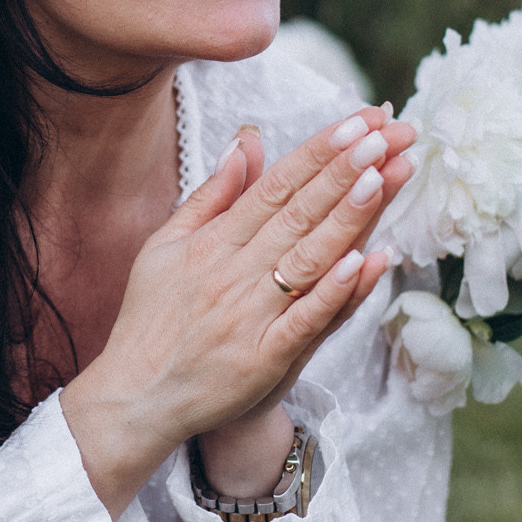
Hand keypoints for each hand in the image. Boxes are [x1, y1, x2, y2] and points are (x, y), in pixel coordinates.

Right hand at [60, 106, 417, 514]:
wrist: (135, 398)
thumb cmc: (152, 318)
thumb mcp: (166, 246)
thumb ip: (210, 196)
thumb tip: (244, 143)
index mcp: (211, 242)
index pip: (274, 186)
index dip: (317, 152)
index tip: (355, 122)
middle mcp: (232, 274)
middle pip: (297, 213)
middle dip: (343, 170)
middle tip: (386, 133)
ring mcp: (249, 317)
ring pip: (308, 258)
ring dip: (348, 216)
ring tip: (383, 176)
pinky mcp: (263, 360)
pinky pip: (305, 321)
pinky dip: (336, 292)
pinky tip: (368, 261)